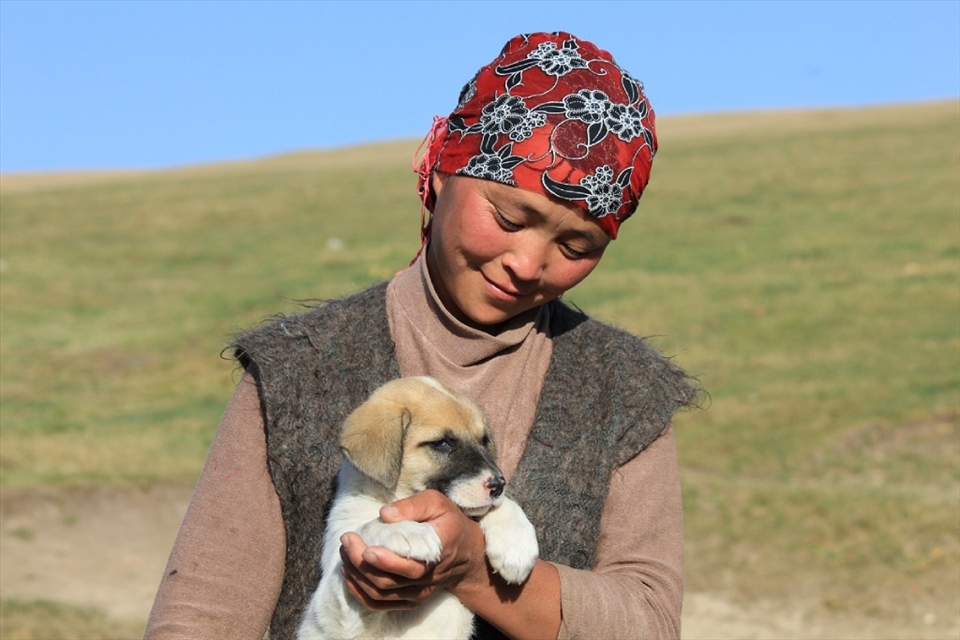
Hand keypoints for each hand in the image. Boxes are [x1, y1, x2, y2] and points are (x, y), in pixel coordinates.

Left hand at [339, 490, 486, 610]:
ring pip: (381, 593)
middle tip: (347, 540)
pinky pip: (380, 604)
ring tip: (345, 552)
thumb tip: (385, 514)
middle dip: (360, 563)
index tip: (366, 548)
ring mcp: (419, 592)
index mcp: (439, 549)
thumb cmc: (447, 522)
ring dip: (356, 576)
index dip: (387, 561)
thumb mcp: (437, 502)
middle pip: (389, 580)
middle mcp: (429, 576)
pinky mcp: (411, 600)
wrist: (466, 553)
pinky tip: (349, 575)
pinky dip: (360, 592)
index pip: (412, 564)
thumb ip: (413, 505)